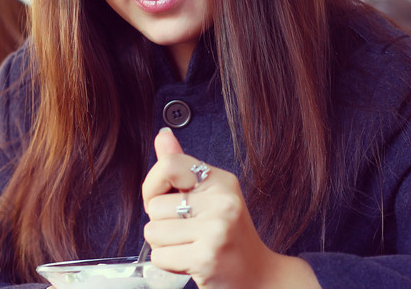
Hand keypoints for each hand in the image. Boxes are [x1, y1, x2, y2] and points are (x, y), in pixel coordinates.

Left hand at [142, 128, 319, 288]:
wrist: (258, 276)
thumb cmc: (228, 235)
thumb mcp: (209, 194)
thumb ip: (181, 166)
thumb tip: (162, 135)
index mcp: (221, 180)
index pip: (168, 165)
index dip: (152, 185)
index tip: (161, 198)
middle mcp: (222, 201)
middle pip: (155, 205)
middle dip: (160, 222)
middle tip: (186, 231)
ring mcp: (216, 230)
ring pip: (153, 232)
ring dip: (163, 244)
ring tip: (189, 245)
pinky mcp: (206, 259)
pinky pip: (159, 256)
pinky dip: (168, 263)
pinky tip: (190, 261)